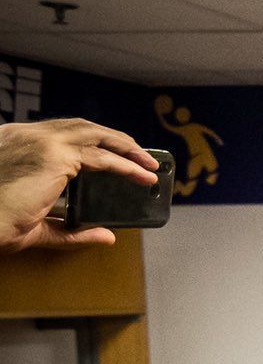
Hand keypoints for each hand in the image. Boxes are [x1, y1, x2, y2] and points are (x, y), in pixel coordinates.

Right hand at [0, 119, 160, 251]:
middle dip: (115, 139)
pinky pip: (102, 157)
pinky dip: (127, 166)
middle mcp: (25, 135)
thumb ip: (72, 230)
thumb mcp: (38, 225)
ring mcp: (40, 142)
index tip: (112, 150)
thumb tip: (107, 236)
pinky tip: (143, 175)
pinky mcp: (54, 156)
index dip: (89, 139)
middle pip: (81, 127)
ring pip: (96, 136)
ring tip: (148, 164)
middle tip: (140, 155)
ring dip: (127, 148)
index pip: (59, 132)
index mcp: (14, 142)